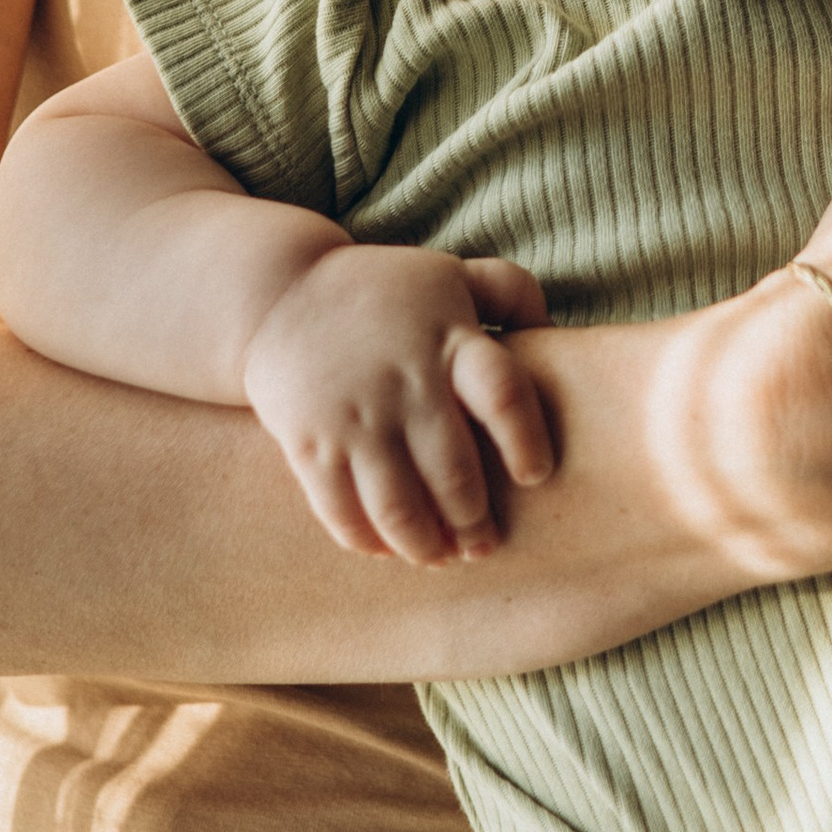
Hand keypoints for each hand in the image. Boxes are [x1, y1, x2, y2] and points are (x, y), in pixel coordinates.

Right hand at [239, 244, 551, 562]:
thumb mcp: (448, 273)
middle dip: (474, 521)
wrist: (276, 294)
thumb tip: (555, 330)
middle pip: (453, 471)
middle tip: (484, 545)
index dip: (526, 441)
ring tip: (441, 558)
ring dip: (425, 544)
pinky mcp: (309, 443)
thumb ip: (508, 290)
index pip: (503, 394)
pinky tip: (386, 550)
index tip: (535, 475)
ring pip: (398, 506)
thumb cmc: (382, 290)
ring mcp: (355, 416)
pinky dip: (367, 541)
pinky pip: (341, 510)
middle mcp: (405, 382)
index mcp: (448, 340)